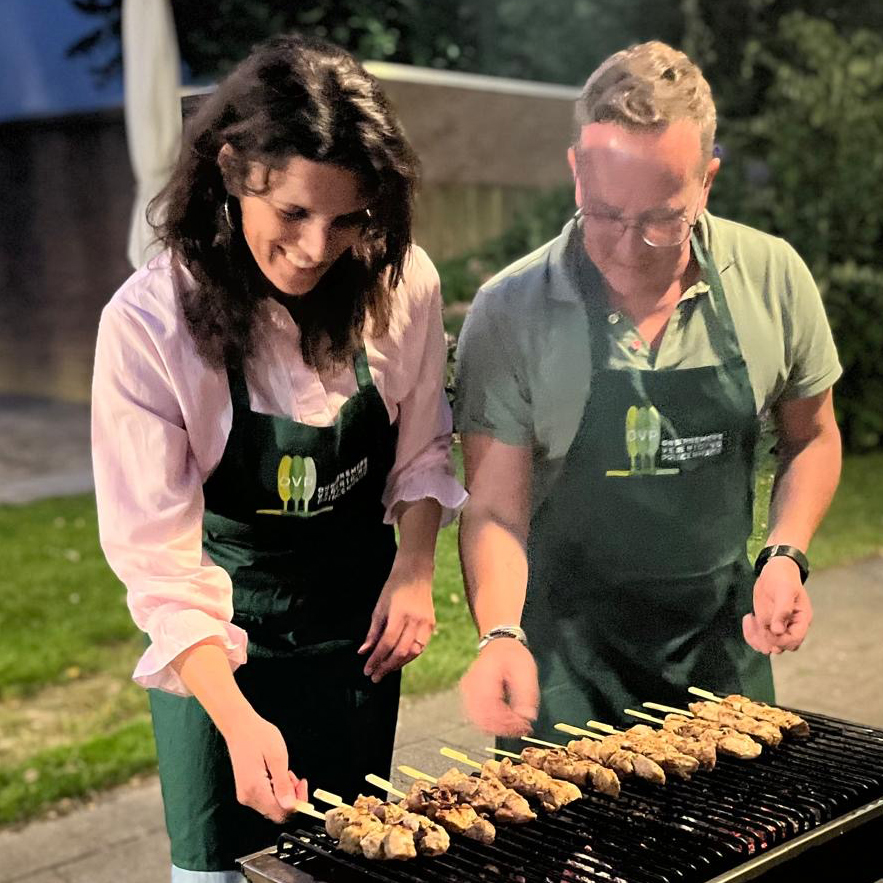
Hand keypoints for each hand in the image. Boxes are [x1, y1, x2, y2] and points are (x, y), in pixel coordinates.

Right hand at [222, 709, 308, 822]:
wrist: (239, 726)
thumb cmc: (257, 736)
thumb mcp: (277, 757)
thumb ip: (283, 784)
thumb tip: (290, 806)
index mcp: (255, 790)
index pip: (281, 812)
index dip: (297, 803)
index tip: (302, 785)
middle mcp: (248, 797)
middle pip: (277, 812)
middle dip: (291, 798)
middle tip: (296, 778)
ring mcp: (245, 794)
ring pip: (272, 806)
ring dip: (284, 793)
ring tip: (286, 772)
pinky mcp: (246, 790)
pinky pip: (266, 799)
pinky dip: (276, 790)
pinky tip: (278, 774)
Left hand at [359, 560, 434, 682]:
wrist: (415, 574)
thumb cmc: (394, 588)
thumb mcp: (379, 607)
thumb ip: (373, 632)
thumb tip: (364, 651)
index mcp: (399, 614)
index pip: (386, 644)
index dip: (376, 659)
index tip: (367, 669)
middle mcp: (414, 620)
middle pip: (400, 651)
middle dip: (386, 667)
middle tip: (375, 676)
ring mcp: (425, 623)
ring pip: (412, 652)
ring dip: (398, 664)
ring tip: (385, 670)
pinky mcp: (431, 624)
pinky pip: (421, 647)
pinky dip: (409, 656)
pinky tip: (399, 660)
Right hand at [460, 638, 538, 735]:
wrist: (499, 644)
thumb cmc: (513, 656)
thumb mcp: (526, 671)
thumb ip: (527, 695)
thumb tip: (528, 719)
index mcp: (483, 678)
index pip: (492, 710)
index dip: (508, 723)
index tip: (525, 726)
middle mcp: (470, 687)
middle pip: (483, 719)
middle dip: (504, 729)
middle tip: (523, 729)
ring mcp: (467, 693)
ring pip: (479, 721)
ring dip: (498, 728)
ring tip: (516, 727)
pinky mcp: (469, 697)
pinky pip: (478, 717)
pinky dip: (492, 723)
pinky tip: (506, 722)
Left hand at [742, 556, 812, 654]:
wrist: (774, 571)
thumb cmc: (784, 578)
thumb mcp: (785, 591)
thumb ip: (783, 610)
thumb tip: (778, 631)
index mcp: (801, 620)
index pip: (795, 640)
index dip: (782, 640)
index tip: (770, 630)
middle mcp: (791, 626)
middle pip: (782, 647)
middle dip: (769, 640)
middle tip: (759, 623)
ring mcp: (777, 626)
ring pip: (769, 645)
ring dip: (757, 638)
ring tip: (751, 619)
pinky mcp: (765, 624)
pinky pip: (758, 638)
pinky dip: (750, 634)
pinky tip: (748, 618)